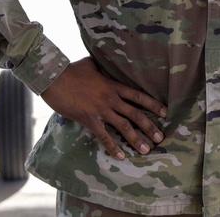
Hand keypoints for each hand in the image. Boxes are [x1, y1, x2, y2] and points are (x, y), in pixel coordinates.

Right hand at [39, 57, 167, 160]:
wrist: (54, 78)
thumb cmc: (71, 70)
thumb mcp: (91, 64)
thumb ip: (103, 68)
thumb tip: (106, 63)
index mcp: (113, 85)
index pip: (138, 96)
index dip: (153, 104)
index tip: (165, 112)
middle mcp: (111, 98)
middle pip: (135, 114)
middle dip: (149, 126)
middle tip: (161, 137)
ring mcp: (100, 109)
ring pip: (123, 126)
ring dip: (136, 139)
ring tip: (146, 150)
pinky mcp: (88, 119)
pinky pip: (103, 136)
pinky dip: (113, 147)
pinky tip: (120, 156)